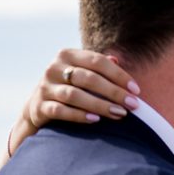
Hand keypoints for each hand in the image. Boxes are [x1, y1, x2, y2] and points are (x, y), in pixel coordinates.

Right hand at [5, 49, 140, 161]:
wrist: (37, 107)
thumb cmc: (69, 87)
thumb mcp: (81, 73)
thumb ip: (97, 66)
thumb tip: (117, 59)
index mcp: (67, 55)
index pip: (97, 61)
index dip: (119, 75)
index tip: (136, 90)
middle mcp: (54, 68)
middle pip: (89, 78)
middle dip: (114, 92)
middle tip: (133, 105)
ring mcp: (45, 87)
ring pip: (75, 95)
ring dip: (100, 105)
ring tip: (119, 114)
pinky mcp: (39, 106)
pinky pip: (61, 111)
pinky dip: (79, 115)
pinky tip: (96, 120)